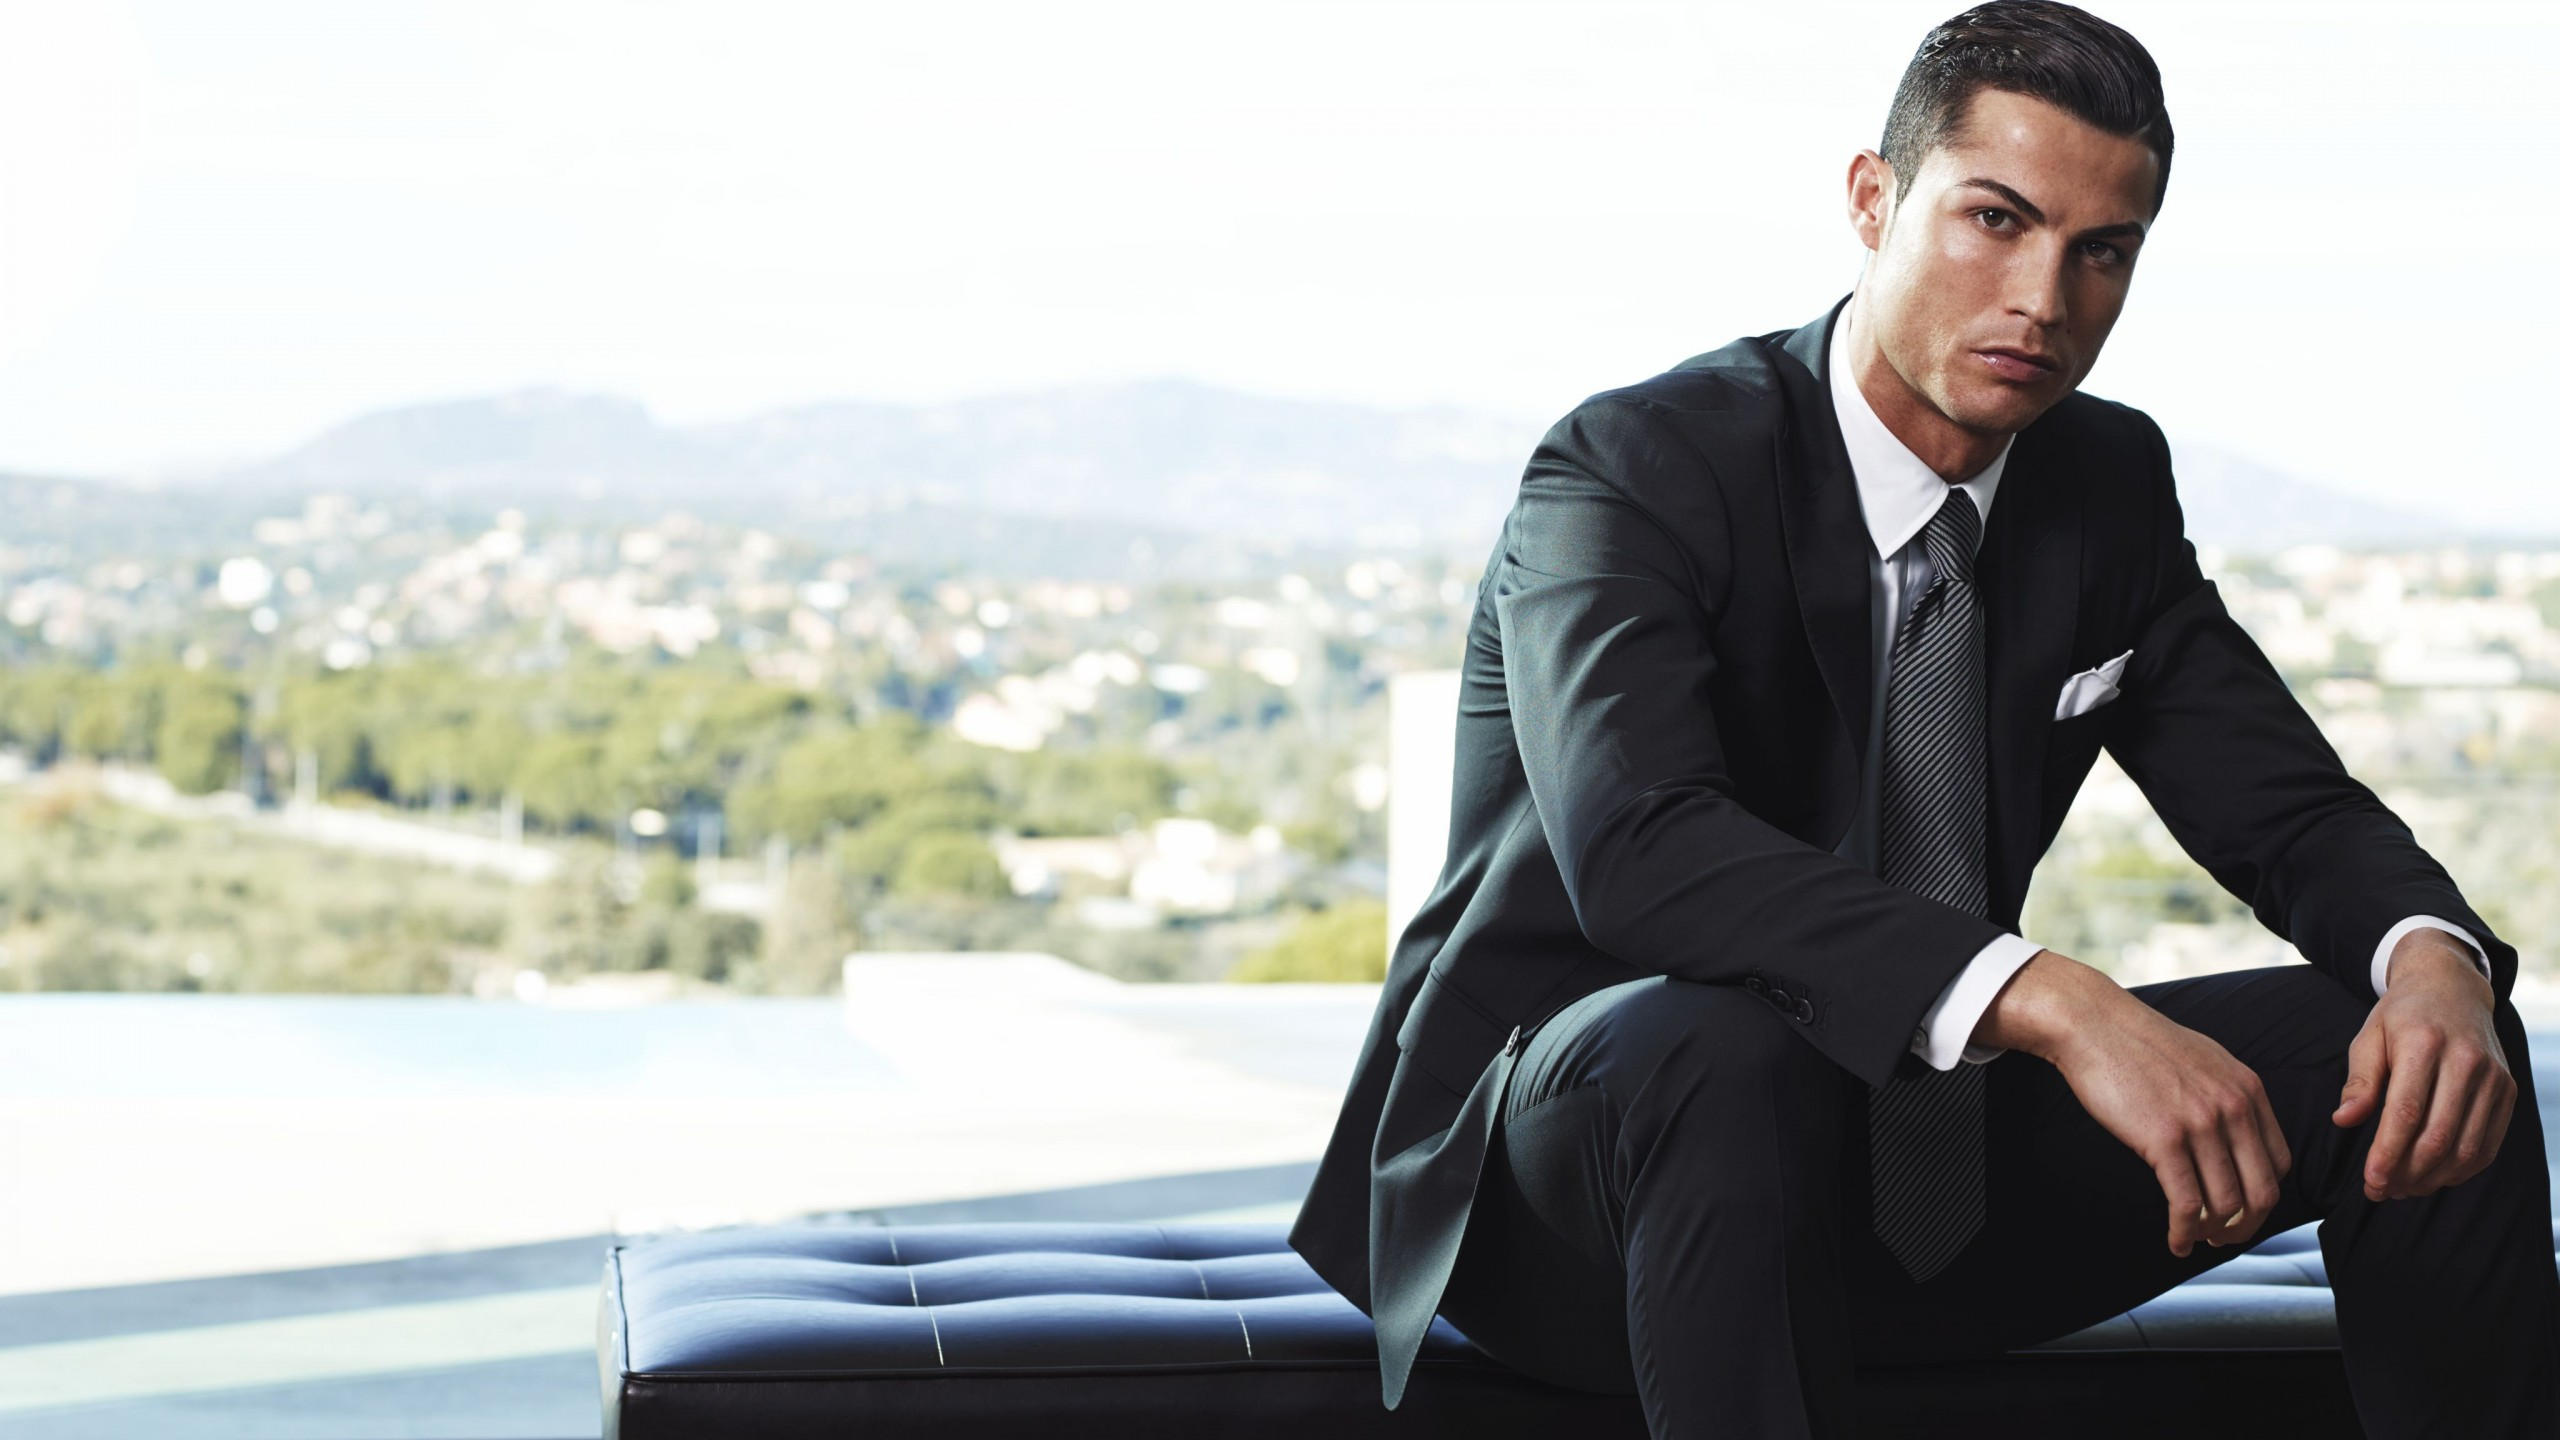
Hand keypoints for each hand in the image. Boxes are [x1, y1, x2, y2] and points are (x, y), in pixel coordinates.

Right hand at [1977, 951, 2291, 1257]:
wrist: (2094, 1023)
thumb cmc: (2139, 1044)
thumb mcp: (2204, 1061)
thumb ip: (2228, 1096)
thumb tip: (2234, 1139)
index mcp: (2247, 1090)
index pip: (2279, 1164)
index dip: (2263, 1199)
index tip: (2241, 1213)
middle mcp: (2233, 1108)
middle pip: (2262, 1192)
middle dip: (2247, 1227)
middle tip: (2224, 1239)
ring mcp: (2201, 1124)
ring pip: (2227, 1204)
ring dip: (2215, 1234)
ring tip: (2196, 1240)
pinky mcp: (2164, 1139)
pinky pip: (2187, 1203)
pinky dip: (2185, 1232)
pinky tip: (2176, 1242)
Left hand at [2331, 931, 2511, 1201]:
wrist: (2452, 988)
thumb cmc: (2401, 1017)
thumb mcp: (2369, 1037)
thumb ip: (2359, 1080)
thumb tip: (2343, 1121)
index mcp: (2424, 1043)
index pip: (2406, 1112)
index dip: (2388, 1154)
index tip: (2370, 1182)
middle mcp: (2466, 1060)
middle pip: (2438, 1136)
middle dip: (2407, 1173)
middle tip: (2381, 1191)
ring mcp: (2493, 1077)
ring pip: (2466, 1147)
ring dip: (2433, 1178)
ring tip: (2402, 1188)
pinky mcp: (2508, 1090)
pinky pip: (2488, 1144)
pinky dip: (2461, 1169)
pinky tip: (2434, 1176)